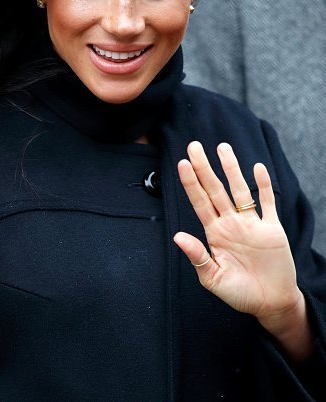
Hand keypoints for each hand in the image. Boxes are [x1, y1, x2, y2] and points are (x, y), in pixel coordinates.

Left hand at [174, 141, 301, 327]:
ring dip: (232, 169)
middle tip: (194, 145)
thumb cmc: (239, 293)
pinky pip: (267, 202)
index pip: (200, 202)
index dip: (191, 183)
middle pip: (216, 189)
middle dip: (205, 168)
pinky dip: (264, 186)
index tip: (182, 164)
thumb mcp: (213, 279)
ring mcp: (252, 223)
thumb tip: (177, 237)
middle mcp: (231, 223)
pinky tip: (257, 168)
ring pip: (240, 190)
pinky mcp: (272, 228)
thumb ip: (197, 257)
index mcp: (215, 233)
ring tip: (223, 147)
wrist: (271, 303)